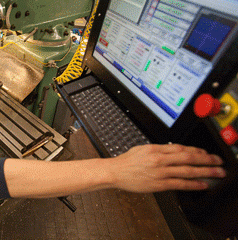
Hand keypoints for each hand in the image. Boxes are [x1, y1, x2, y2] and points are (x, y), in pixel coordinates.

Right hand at [110, 144, 225, 192]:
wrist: (115, 172)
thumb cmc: (126, 162)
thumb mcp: (143, 149)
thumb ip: (159, 150)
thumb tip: (174, 151)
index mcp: (155, 149)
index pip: (181, 148)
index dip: (196, 150)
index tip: (205, 153)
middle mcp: (159, 159)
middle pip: (188, 158)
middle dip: (206, 160)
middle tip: (218, 161)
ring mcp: (160, 172)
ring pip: (187, 171)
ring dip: (205, 172)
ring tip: (217, 173)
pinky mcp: (159, 184)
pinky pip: (180, 184)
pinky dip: (193, 184)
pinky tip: (202, 184)